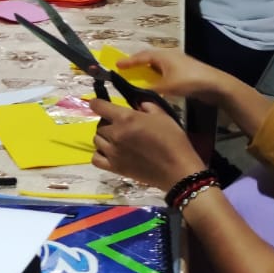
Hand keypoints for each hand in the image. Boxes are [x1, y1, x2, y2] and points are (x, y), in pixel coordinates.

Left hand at [89, 100, 206, 188]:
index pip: (99, 106)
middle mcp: (115, 134)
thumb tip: (138, 104)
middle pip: (100, 125)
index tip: (98, 104)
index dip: (97, 103)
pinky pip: (96, 159)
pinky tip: (109, 153)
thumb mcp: (163, 116)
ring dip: (104, 137)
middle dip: (107, 122)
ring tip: (116, 139)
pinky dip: (99, 154)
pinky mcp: (114, 168)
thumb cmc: (173, 140)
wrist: (177, 169)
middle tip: (120, 125)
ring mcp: (112, 152)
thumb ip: (147, 106)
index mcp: (125, 118)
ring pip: (96, 140)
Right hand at [117, 49, 239, 104]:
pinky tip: (155, 84)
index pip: (141, 56)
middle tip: (126, 69)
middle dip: (137, 63)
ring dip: (147, 69)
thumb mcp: (166, 87)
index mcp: (163, 55)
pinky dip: (156, 75)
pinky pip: (164, 71)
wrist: (215, 85)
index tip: (117, 65)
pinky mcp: (184, 71)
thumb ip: (150, 89)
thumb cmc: (189, 81)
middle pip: (149, 57)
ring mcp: (178, 63)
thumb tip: (136, 93)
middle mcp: (169, 56)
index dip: (129, 61)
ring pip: (158, 64)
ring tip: (138, 76)